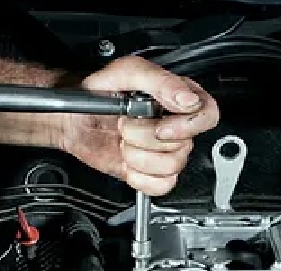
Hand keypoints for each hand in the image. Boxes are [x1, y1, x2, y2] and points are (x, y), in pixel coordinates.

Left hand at [57, 56, 219, 195]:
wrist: (74, 118)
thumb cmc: (98, 92)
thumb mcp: (124, 73)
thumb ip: (159, 81)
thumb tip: (186, 99)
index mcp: (177, 97)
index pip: (206, 115)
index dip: (186, 126)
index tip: (160, 127)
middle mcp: (175, 125)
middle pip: (184, 145)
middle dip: (145, 138)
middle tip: (126, 125)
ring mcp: (165, 151)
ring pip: (172, 167)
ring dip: (138, 157)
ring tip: (124, 142)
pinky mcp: (152, 172)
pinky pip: (161, 186)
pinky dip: (140, 178)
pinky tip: (128, 163)